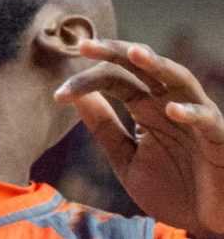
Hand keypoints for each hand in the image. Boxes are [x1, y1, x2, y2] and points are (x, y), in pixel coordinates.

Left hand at [57, 38, 223, 234]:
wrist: (205, 224)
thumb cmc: (170, 189)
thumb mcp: (127, 159)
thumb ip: (105, 129)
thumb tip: (75, 96)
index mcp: (144, 106)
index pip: (112, 79)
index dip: (84, 82)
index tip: (58, 95)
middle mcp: (168, 103)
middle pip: (143, 65)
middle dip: (115, 51)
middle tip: (84, 45)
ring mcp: (196, 118)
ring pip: (179, 79)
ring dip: (158, 64)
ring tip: (134, 54)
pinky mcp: (219, 138)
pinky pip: (207, 119)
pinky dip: (191, 112)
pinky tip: (171, 111)